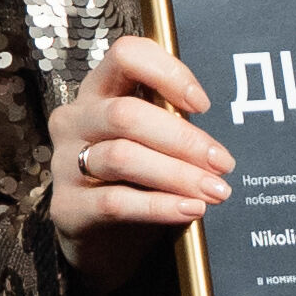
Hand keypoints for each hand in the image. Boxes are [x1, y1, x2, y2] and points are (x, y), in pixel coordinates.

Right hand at [43, 34, 233, 284]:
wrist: (106, 239)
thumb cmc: (140, 180)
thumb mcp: (156, 142)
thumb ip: (177, 123)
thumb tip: (231, 126)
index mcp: (99, 92)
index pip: (126, 55)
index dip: (168, 73)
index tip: (204, 105)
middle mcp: (76, 120)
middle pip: (126, 114)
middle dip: (184, 139)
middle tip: (224, 163)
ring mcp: (64, 162)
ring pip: (121, 157)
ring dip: (178, 174)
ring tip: (216, 191)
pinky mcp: (66, 206)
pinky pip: (115, 201)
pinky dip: (160, 206)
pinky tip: (191, 209)